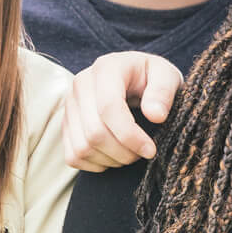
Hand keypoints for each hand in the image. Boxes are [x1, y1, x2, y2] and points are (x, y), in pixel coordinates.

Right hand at [62, 51, 183, 171]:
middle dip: (123, 152)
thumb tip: (156, 115)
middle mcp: (81, 84)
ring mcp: (69, 106)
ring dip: (111, 160)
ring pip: (82, 148)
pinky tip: (114, 155)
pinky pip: (73, 156)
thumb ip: (164, 91)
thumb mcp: (167, 76)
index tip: (150, 149)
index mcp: (106, 68)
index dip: (130, 135)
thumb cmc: (152, 79)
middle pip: (94, 132)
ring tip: (130, 153)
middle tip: (144, 153)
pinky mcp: (65, 124)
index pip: (108, 107)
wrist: (134, 79)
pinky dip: (95, 164)